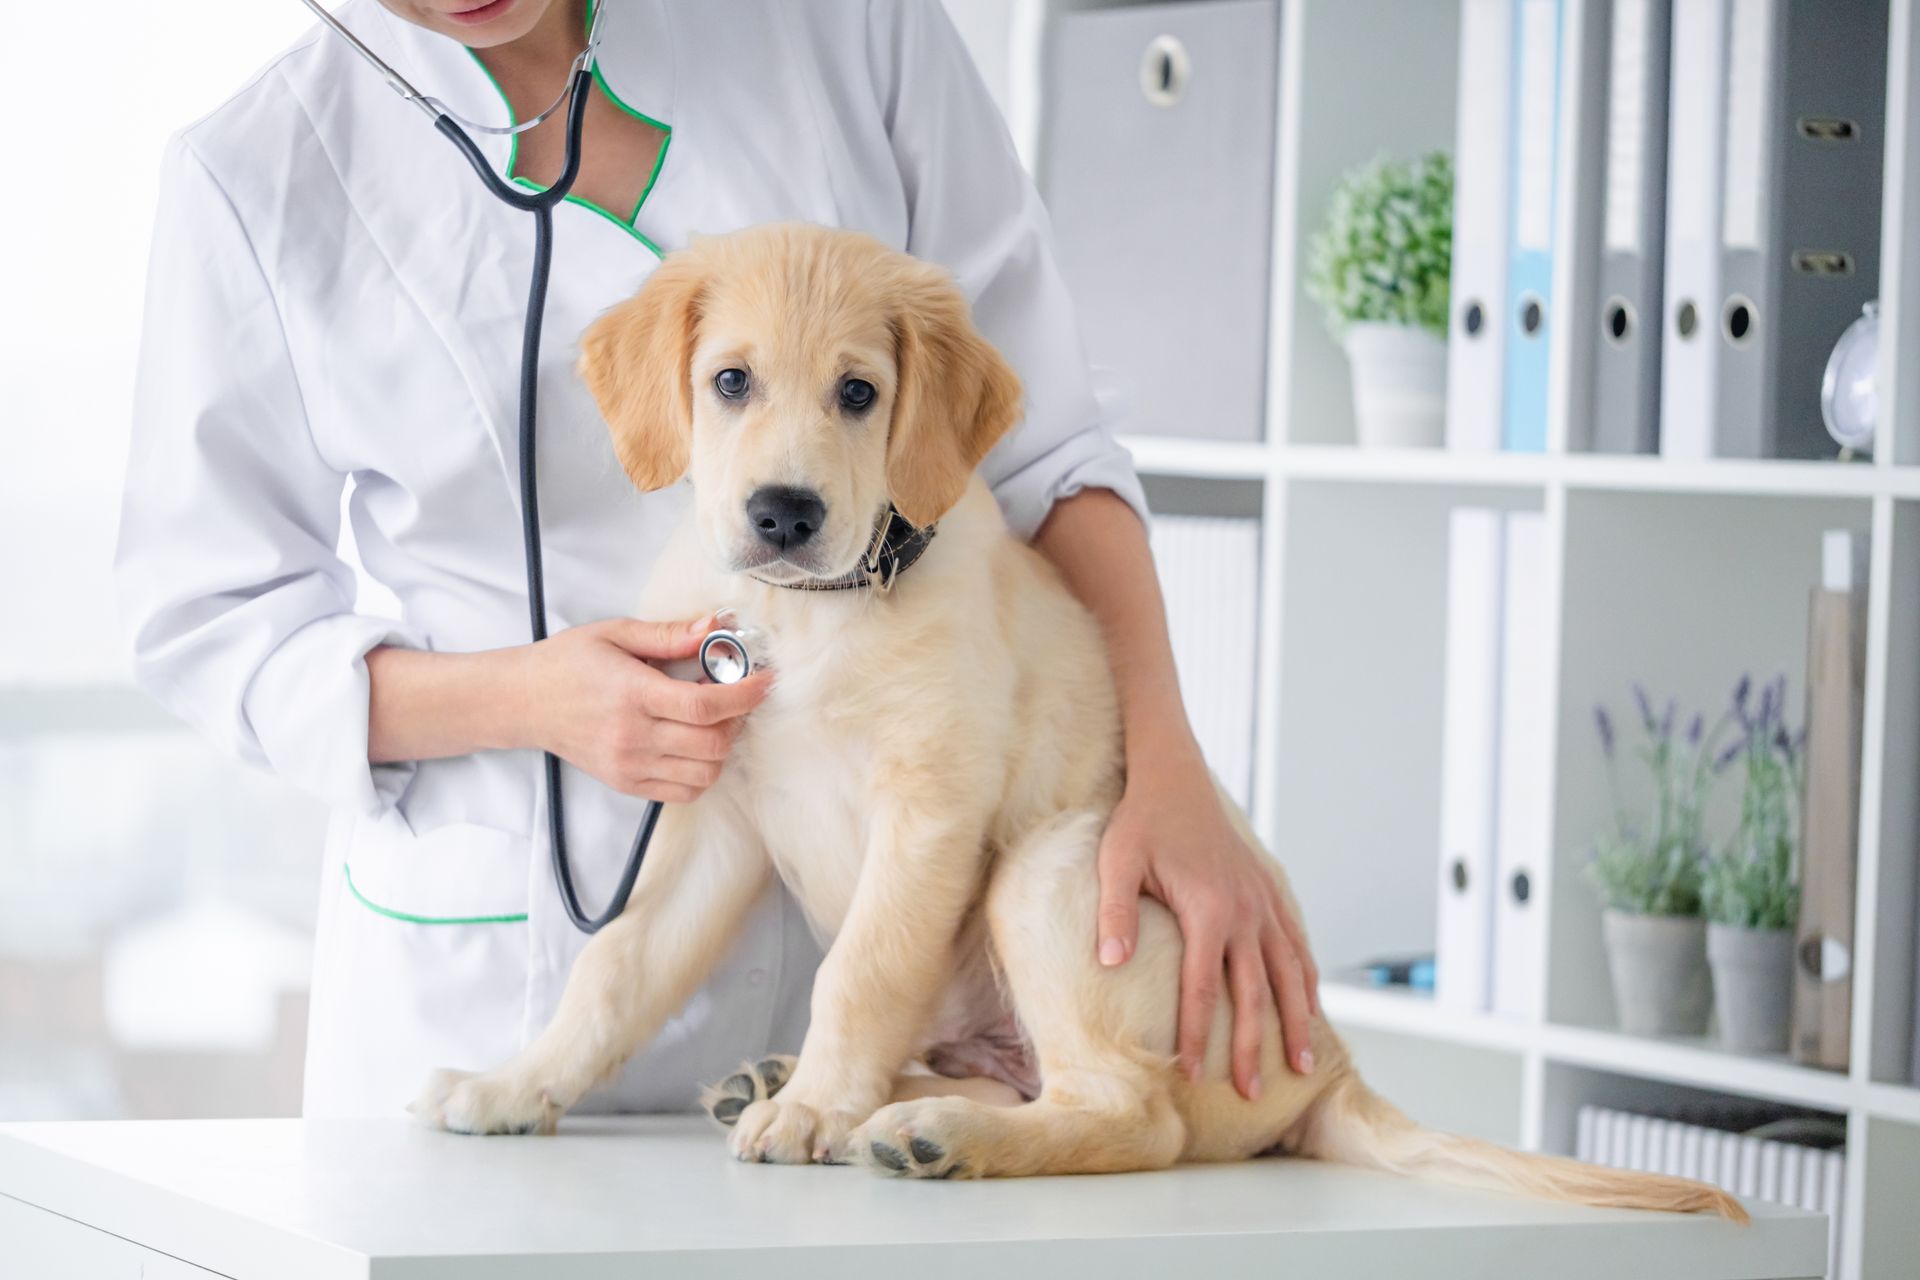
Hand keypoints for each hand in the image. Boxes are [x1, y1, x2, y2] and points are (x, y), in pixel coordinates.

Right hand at [520, 616, 771, 802]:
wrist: (523, 702)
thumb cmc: (569, 663)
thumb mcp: (616, 634)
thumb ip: (669, 634)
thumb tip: (715, 628)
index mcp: (632, 694)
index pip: (706, 705)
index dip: (746, 695)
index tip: (765, 681)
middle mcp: (632, 736)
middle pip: (712, 744)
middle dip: (738, 719)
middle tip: (735, 697)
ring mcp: (629, 766)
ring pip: (704, 773)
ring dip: (723, 747)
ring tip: (713, 721)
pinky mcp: (627, 784)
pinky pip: (684, 792)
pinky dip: (702, 772)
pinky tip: (694, 745)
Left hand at [1096, 741, 1319, 1098]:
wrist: (1176, 776)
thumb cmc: (1141, 821)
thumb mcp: (1118, 861)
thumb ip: (1116, 913)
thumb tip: (1110, 964)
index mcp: (1208, 910)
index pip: (1203, 988)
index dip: (1198, 1035)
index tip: (1193, 1075)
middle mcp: (1245, 912)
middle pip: (1255, 992)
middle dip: (1255, 1046)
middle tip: (1253, 1094)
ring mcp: (1264, 902)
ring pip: (1289, 972)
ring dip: (1296, 1021)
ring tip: (1302, 1065)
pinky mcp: (1270, 891)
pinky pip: (1296, 943)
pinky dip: (1307, 978)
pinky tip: (1310, 1007)